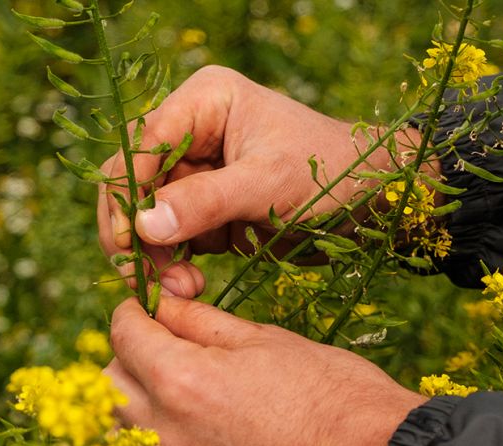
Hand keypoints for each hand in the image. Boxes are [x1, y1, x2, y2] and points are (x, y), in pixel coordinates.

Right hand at [97, 65, 429, 297]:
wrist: (373, 202)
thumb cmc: (331, 174)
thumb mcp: (268, 184)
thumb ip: (205, 201)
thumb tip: (143, 226)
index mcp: (204, 102)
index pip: (143, 145)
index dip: (128, 194)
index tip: (129, 243)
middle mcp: (192, 130)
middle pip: (133, 180)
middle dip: (137, 230)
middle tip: (147, 278)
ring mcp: (196, 169)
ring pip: (147, 214)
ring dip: (155, 254)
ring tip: (184, 286)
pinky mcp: (206, 205)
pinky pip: (171, 235)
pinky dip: (174, 262)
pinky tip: (192, 282)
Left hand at [105, 296, 427, 445]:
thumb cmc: (334, 395)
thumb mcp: (267, 341)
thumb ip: (202, 322)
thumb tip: (165, 304)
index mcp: (184, 382)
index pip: (123, 335)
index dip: (132, 311)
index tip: (145, 308)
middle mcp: (169, 437)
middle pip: (110, 387)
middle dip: (129, 360)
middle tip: (164, 348)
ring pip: (122, 438)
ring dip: (138, 410)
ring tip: (179, 398)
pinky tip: (191, 445)